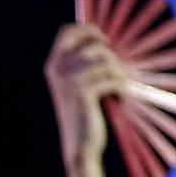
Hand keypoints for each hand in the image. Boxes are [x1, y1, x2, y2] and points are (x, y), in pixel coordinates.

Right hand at [48, 24, 129, 176]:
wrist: (80, 146)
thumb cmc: (84, 114)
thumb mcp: (77, 85)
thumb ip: (82, 63)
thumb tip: (103, 39)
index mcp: (53, 65)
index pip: (67, 31)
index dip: (88, 30)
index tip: (104, 42)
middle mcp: (58, 70)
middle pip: (93, 45)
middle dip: (111, 57)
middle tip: (116, 73)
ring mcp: (69, 81)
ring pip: (106, 60)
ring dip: (119, 73)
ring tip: (120, 87)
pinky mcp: (84, 92)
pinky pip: (112, 77)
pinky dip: (121, 87)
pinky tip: (120, 97)